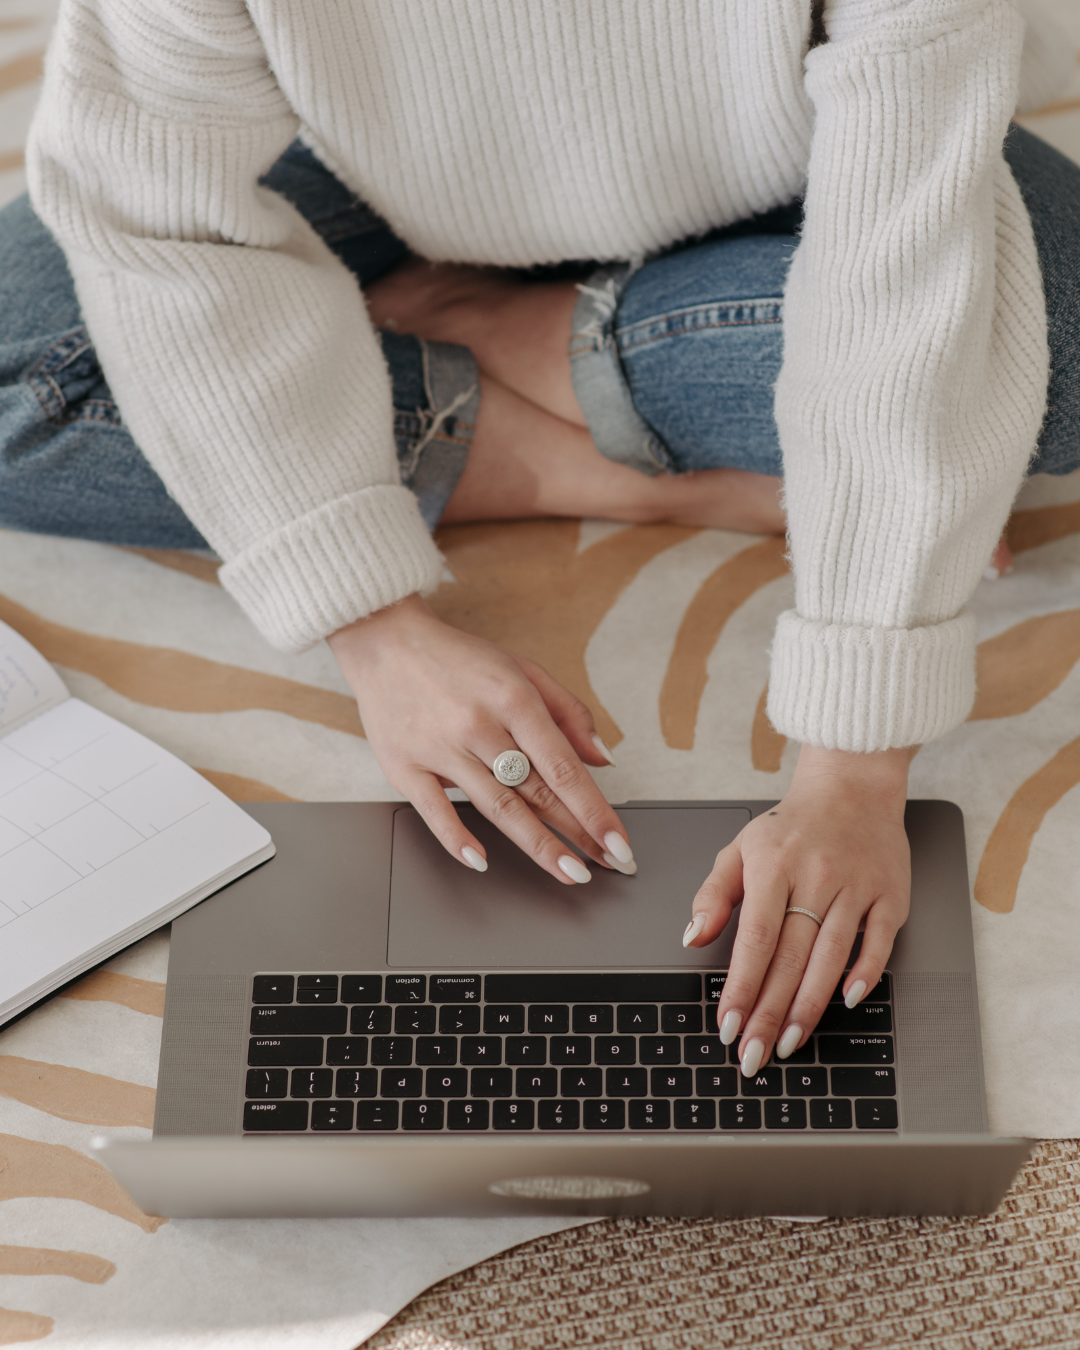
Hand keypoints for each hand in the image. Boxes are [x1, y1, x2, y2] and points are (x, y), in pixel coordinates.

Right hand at [327, 593, 632, 882]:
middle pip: (536, 792)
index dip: (594, 809)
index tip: (618, 841)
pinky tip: (481, 861)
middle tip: (607, 864)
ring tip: (568, 872)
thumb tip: (602, 758)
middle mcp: (479, 725)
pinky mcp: (405, 766)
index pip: (563, 767)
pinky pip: (434, 811)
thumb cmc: (458, 658)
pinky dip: (457, 839)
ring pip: (497, 807)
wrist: (385, 641)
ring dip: (537, 846)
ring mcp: (440, 749)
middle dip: (577, 834)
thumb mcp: (523, 669)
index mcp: (513, 699)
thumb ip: (567, 712)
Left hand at [683, 745, 911, 1075]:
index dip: (742, 986)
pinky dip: (864, 973)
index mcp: (774, 866)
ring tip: (791, 1042)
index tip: (729, 1025)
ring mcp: (856, 886)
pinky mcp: (890, 894)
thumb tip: (692, 935)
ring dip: (810, 1005)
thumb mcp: (740, 848)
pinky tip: (846, 1001)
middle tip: (754, 1054)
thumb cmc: (792, 826)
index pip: (755, 939)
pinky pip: (878, 941)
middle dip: (770, 1012)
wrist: (851, 787)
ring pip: (832, 956)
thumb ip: (714, 894)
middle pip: (790, 957)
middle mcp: (816, 877)